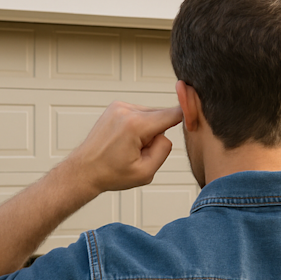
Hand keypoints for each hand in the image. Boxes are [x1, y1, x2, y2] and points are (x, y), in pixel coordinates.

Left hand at [65, 102, 182, 197]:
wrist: (84, 170)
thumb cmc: (110, 174)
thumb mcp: (145, 173)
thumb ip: (164, 150)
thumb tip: (166, 134)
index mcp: (135, 125)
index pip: (172, 114)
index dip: (187, 116)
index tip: (196, 115)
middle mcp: (126, 110)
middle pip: (161, 115)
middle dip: (159, 132)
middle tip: (143, 151)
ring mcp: (119, 106)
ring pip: (151, 114)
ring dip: (148, 129)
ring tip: (131, 147)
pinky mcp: (115, 106)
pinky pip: (139, 113)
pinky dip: (139, 125)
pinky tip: (126, 140)